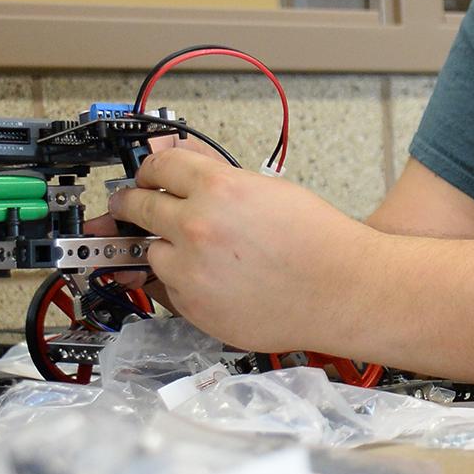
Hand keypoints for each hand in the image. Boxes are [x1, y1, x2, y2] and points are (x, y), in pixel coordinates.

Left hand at [106, 148, 373, 351]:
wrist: (342, 290)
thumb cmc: (319, 241)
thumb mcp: (270, 190)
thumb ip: (220, 179)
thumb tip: (183, 167)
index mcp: (218, 188)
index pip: (157, 167)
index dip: (149, 170)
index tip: (146, 177)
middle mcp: (196, 226)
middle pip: (138, 207)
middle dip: (132, 205)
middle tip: (131, 207)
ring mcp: (191, 270)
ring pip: (151, 253)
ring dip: (164, 249)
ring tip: (197, 253)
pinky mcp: (194, 306)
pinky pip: (169, 288)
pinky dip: (183, 282)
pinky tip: (214, 279)